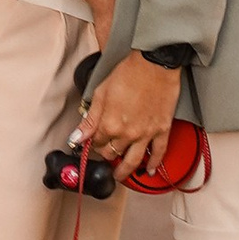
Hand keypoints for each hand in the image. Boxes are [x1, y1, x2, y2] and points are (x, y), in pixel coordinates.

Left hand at [78, 49, 182, 178]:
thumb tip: (76, 138)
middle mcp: (127, 134)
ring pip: (133, 161)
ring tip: (120, 175)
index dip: (93, 144)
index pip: (97, 144)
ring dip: (125, 171)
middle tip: (106, 155)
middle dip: (107, 155)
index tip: (93, 142)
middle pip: (113, 153)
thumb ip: (89, 120)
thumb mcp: (101, 93)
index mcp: (109, 125)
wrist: (154, 64)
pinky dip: (153, 164)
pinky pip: (158, 153)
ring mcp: (146, 134)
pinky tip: (148, 171)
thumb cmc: (128, 73)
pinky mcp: (162, 130)